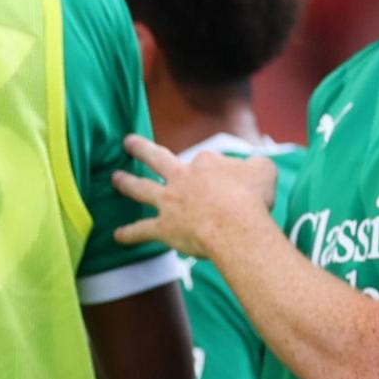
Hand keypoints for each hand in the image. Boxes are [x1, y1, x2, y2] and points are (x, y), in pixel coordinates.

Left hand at [109, 132, 280, 262]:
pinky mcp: (163, 227)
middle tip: (128, 142)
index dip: (214, 168)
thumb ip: (256, 165)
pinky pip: (142, 230)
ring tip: (115, 178)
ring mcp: (169, 201)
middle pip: (158, 158)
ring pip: (141, 188)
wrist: (233, 225)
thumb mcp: (264, 171)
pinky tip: (117, 236)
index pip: (204, 160)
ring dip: (126, 183)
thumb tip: (254, 166)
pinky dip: (129, 234)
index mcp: (205, 162)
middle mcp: (181, 177)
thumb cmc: (252, 197)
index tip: (225, 180)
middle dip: (141, 149)